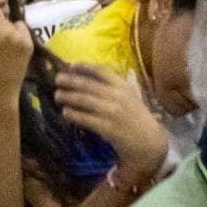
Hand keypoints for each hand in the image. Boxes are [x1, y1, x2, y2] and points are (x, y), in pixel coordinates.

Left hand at [53, 64, 167, 185]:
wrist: (149, 141)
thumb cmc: (137, 118)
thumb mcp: (130, 96)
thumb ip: (114, 86)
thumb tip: (92, 77)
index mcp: (123, 86)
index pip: (101, 71)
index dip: (84, 67)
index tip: (71, 65)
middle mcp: (117, 96)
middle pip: (88, 85)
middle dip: (70, 81)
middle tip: (57, 79)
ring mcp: (112, 112)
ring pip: (84, 101)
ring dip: (68, 96)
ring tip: (57, 95)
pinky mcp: (107, 128)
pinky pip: (86, 119)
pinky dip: (73, 114)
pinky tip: (65, 112)